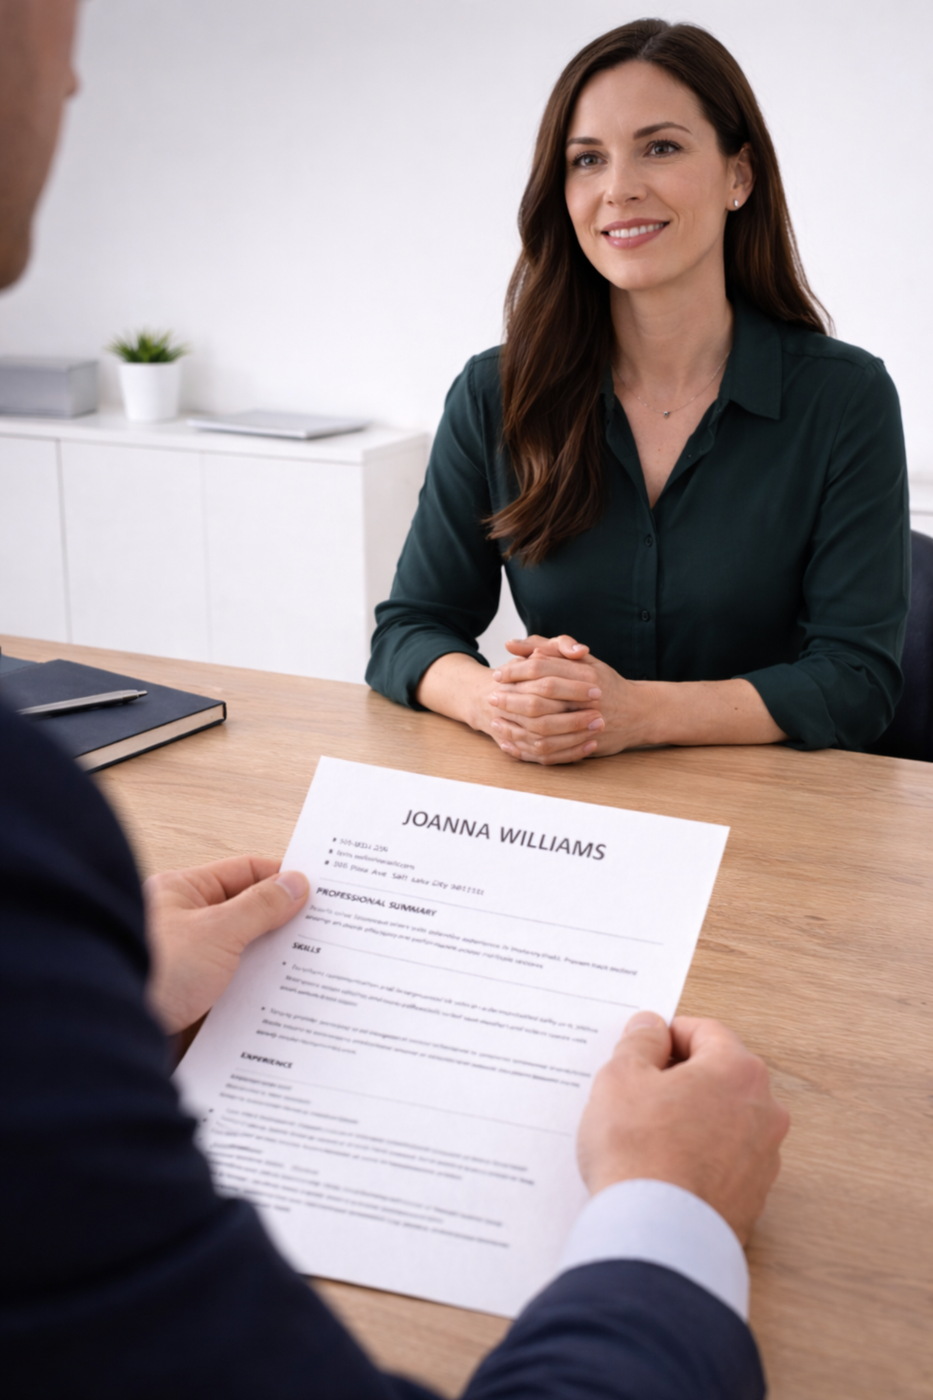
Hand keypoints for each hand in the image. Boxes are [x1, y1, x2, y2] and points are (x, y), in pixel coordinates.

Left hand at [144, 856, 308, 1034]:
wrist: (111, 1032)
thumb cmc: (154, 972)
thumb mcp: (216, 931)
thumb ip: (260, 906)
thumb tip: (296, 884)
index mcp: (182, 892)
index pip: (245, 872)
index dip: (282, 879)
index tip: (318, 892)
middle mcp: (183, 922)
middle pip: (245, 912)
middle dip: (280, 923)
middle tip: (322, 931)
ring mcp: (187, 961)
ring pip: (241, 952)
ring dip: (269, 960)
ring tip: (309, 967)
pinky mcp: (189, 997)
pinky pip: (231, 986)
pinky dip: (255, 991)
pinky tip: (279, 999)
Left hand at [494, 633, 785, 755]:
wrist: (639, 713)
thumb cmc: (605, 683)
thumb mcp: (581, 659)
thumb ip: (547, 648)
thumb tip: (511, 645)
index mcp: (583, 671)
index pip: (541, 667)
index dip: (516, 671)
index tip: (498, 675)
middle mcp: (585, 695)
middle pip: (539, 696)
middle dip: (511, 697)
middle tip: (492, 697)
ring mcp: (586, 721)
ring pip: (543, 725)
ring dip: (516, 724)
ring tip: (496, 721)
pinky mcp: (585, 742)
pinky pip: (552, 749)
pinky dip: (530, 748)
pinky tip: (513, 742)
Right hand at [577, 1011, 789, 1245]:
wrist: (656, 1234)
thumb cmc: (639, 1151)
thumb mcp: (621, 1077)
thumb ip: (640, 1041)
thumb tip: (651, 1027)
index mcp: (738, 1071)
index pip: (705, 1031)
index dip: (668, 1035)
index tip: (643, 1047)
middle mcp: (764, 1111)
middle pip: (720, 1075)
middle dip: (681, 1077)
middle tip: (639, 1090)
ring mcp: (764, 1159)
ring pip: (724, 1120)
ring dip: (692, 1118)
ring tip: (648, 1134)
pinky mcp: (753, 1199)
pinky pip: (724, 1161)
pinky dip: (699, 1157)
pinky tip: (665, 1168)